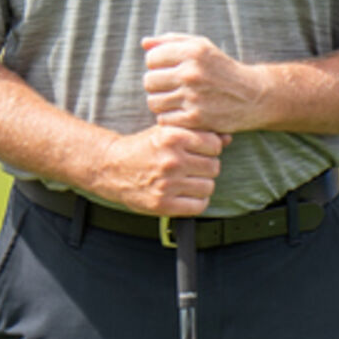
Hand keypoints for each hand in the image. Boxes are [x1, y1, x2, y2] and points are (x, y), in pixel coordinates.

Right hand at [98, 123, 228, 215]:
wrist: (110, 167)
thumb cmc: (143, 148)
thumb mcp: (166, 132)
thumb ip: (197, 133)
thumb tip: (227, 138)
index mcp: (172, 137)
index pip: (214, 145)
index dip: (210, 149)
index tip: (200, 152)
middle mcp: (171, 160)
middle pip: (214, 167)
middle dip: (206, 167)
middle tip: (192, 167)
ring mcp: (167, 184)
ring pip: (209, 187)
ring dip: (202, 185)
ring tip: (187, 180)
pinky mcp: (163, 204)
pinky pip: (199, 206)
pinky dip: (197, 201)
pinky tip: (186, 194)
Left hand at [143, 34, 267, 130]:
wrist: (254, 96)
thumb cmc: (223, 69)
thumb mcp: (203, 47)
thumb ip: (172, 41)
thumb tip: (144, 43)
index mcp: (192, 51)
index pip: (151, 58)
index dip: (158, 65)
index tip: (171, 70)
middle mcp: (192, 73)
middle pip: (149, 81)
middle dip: (158, 85)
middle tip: (173, 88)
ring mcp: (193, 97)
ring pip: (154, 102)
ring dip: (162, 103)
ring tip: (177, 100)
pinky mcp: (196, 118)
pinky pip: (164, 119)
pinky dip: (171, 118)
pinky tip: (184, 113)